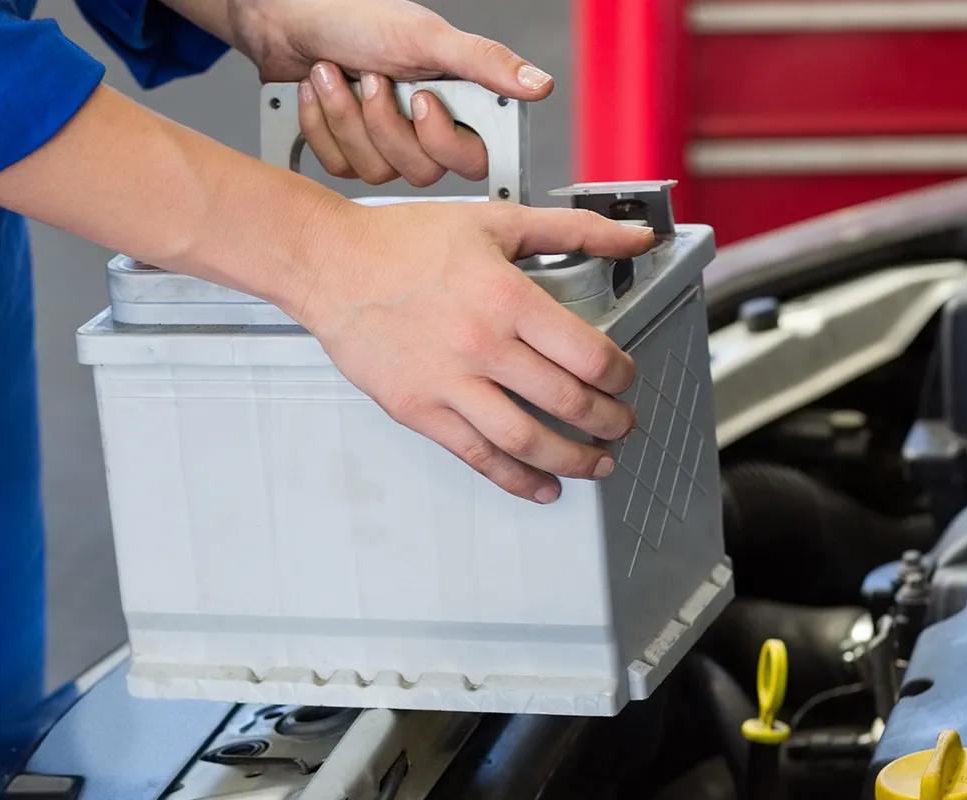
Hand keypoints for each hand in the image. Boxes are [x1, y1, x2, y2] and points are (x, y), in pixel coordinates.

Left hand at [225, 0, 551, 185]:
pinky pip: (340, 168)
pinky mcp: (348, 153)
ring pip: (377, 173)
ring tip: (333, 73)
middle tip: (369, 77)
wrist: (287, 21)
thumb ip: (484, 63)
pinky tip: (316, 91)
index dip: (444, 140)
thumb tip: (540, 84)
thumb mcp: (425, 36)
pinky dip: (321, 125)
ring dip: (346, 118)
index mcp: (456, 101)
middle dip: (384, 122)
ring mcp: (385, 145)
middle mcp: (425, 129)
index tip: (421, 100)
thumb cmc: (355, 17)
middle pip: (423, 172)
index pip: (474, 160)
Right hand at [289, 201, 654, 502]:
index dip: (620, 376)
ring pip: (527, 439)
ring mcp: (447, 382)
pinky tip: (541, 486)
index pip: (588, 353)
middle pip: (567, 401)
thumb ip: (574, 229)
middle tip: (621, 424)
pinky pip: (476, 455)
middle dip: (609, 421)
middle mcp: (480, 344)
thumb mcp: (497, 222)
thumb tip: (635, 236)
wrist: (331, 263)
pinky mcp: (418, 409)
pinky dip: (517, 479)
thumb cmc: (403, 242)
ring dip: (573, 460)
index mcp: (506, 297)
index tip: (624, 379)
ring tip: (595, 463)